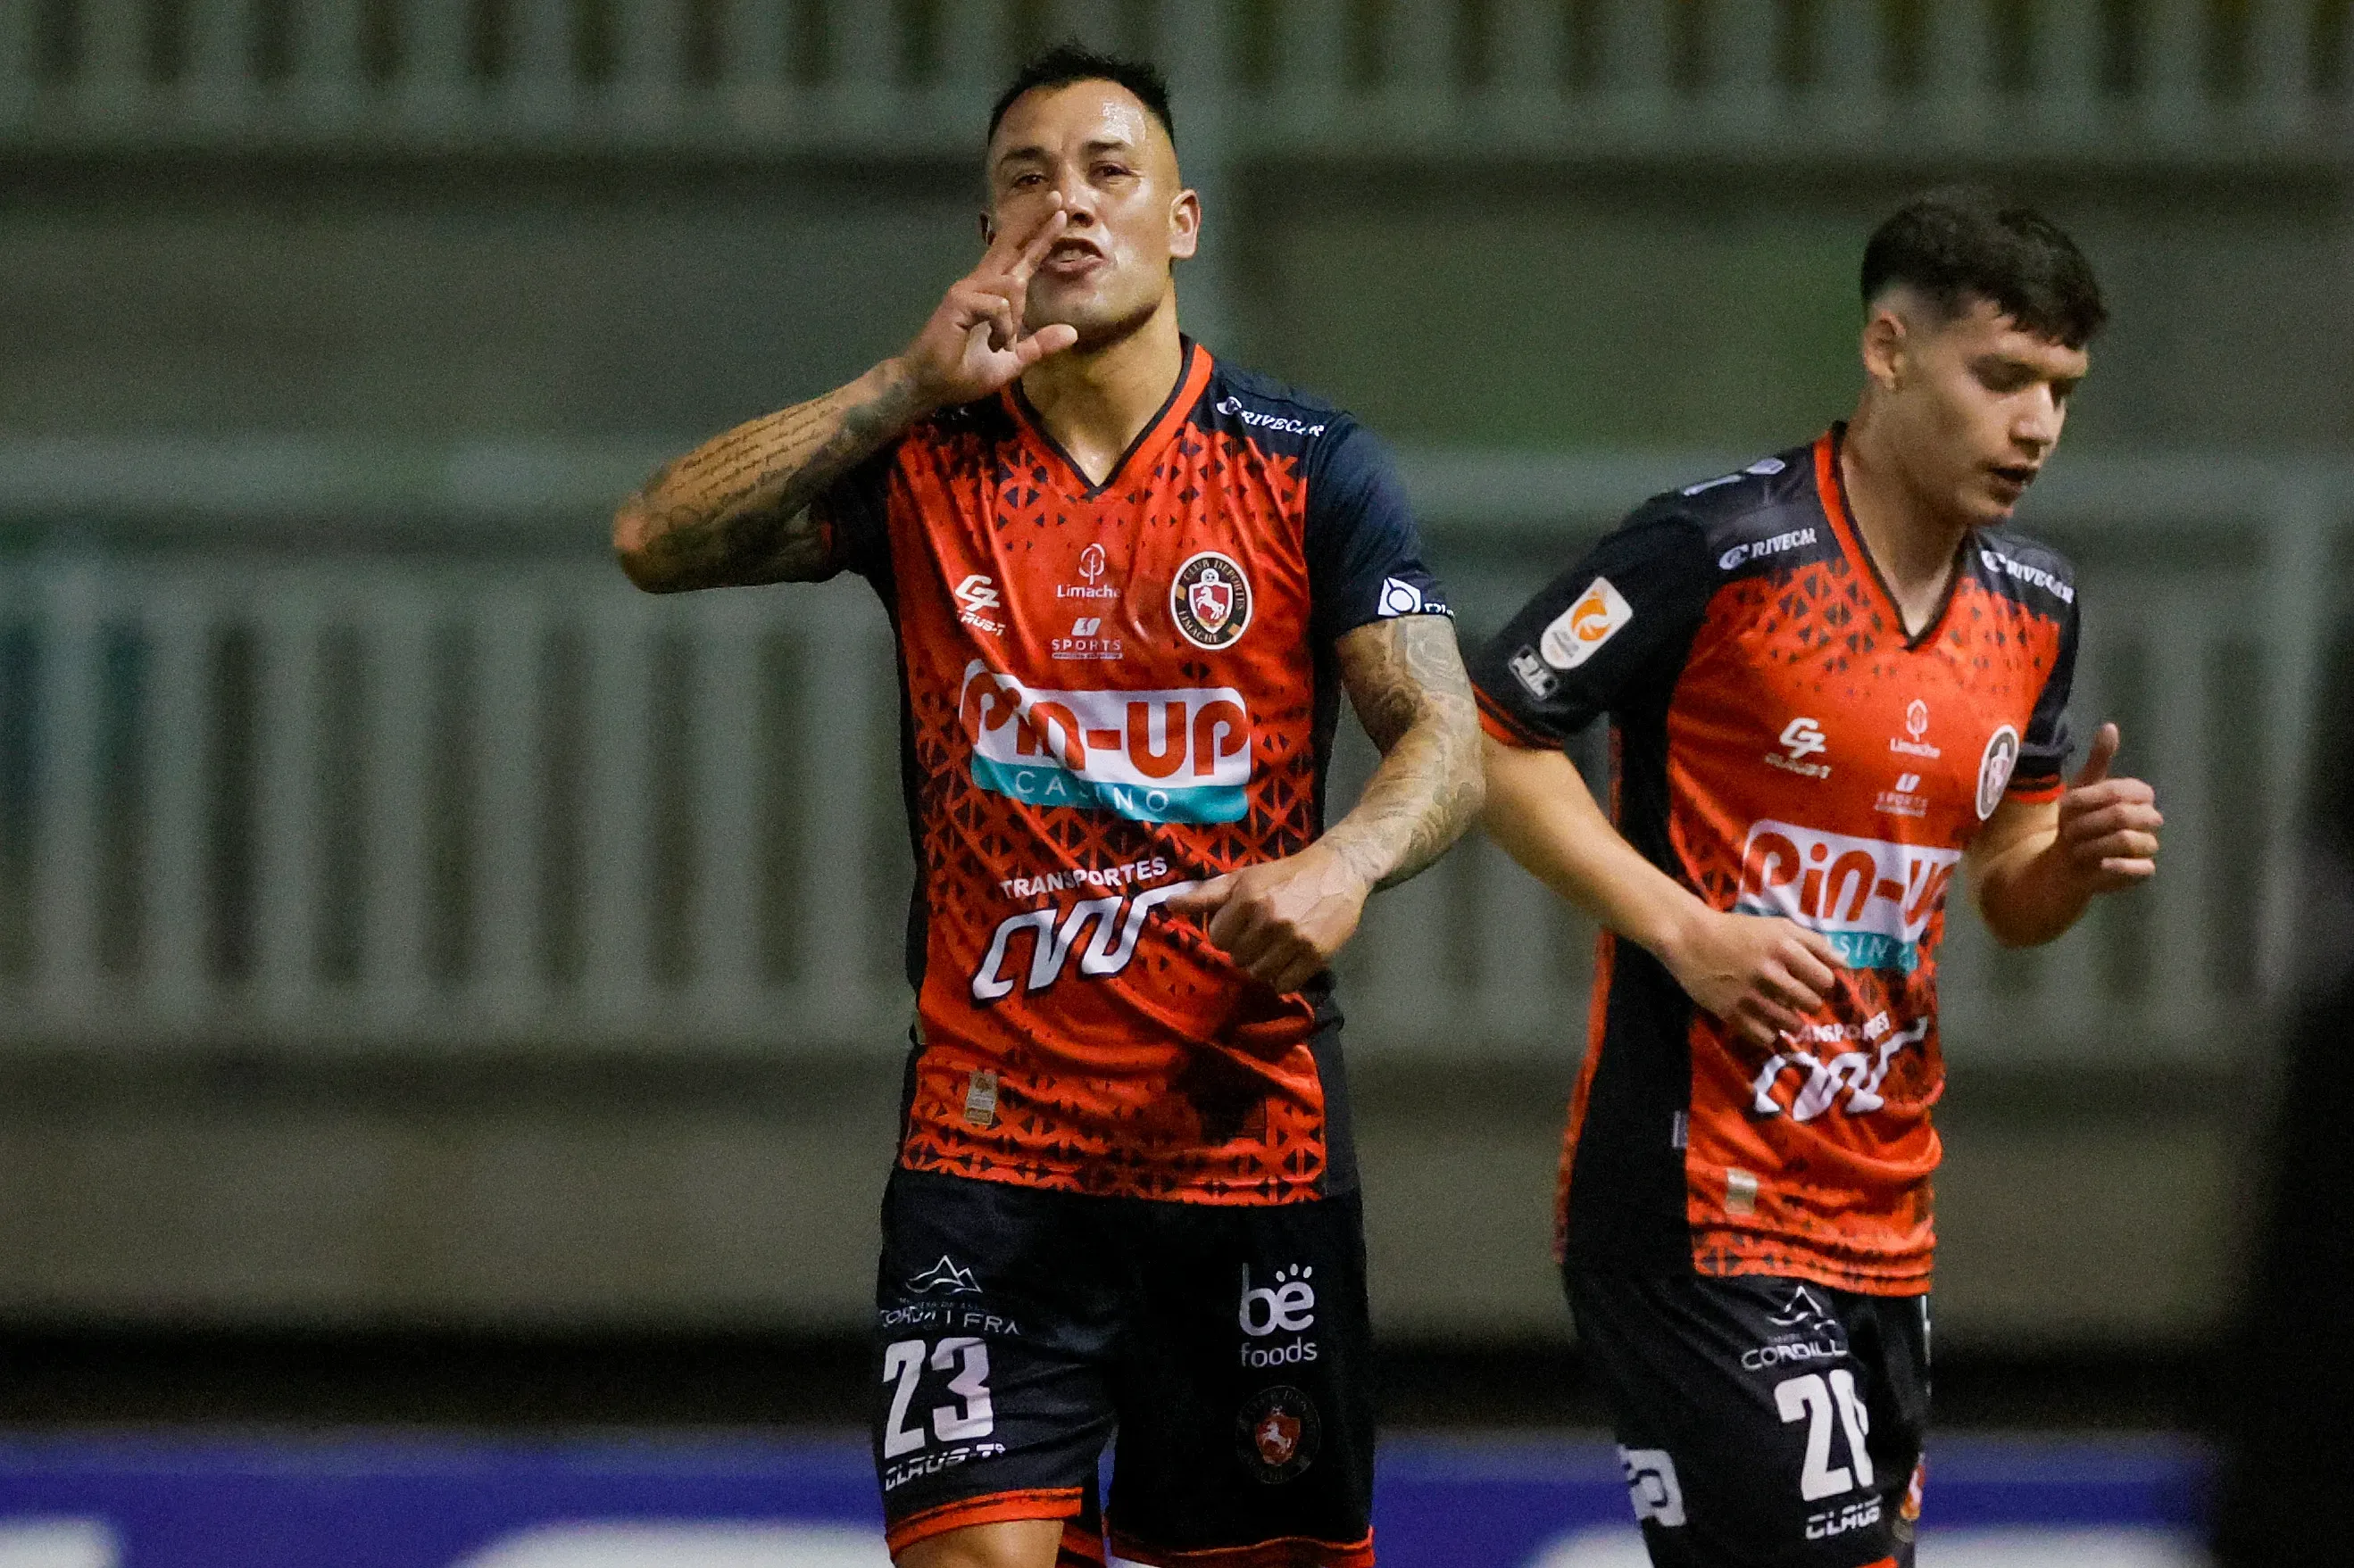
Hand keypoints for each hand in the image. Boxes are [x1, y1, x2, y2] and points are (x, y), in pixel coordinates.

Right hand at [897, 199, 1080, 411]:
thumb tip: (1073, 332)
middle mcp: (980, 284)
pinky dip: (1004, 329)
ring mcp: (968, 289)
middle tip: (1059, 198)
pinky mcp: (959, 301)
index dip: (1040, 238)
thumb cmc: (965, 372)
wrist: (930, 386)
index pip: (1021, 260)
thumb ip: (1039, 345)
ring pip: (1012, 284)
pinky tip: (995, 344)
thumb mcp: (1012, 361)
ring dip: (1016, 318)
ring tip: (1002, 344)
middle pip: (1011, 245)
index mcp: (994, 295)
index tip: (1059, 214)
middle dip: (1036, 222)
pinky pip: (999, 305)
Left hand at [1163, 845, 1372, 994]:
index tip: (1242, 924)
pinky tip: (1289, 959)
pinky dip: (1283, 977)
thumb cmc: (1285, 874)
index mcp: (1247, 899)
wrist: (1338, 871)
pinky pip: (1284, 984)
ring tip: (1275, 947)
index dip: (1227, 933)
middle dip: (1245, 949)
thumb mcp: (1243, 877)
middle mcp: (1269, 920)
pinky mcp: (1315, 955)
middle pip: (1237, 958)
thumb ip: (1206, 894)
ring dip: (1263, 965)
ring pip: (1259, 974)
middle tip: (1261, 934)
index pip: (1217, 938)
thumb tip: (1168, 904)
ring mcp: (1294, 940)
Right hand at [1657, 909, 1841, 1050]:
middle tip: (1796, 997)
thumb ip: (1814, 942)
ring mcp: (1750, 995)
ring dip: (1792, 1021)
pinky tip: (1763, 1021)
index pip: (1825, 979)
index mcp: (1784, 947)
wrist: (1690, 938)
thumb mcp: (1779, 926)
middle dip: (1809, 1002)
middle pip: (1811, 1003)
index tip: (1813, 981)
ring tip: (1781, 1011)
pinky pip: (1765, 1037)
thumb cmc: (1738, 930)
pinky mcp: (1732, 1013)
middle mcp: (1770, 972)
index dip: (1823, 983)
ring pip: (1791, 1024)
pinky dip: (1769, 1033)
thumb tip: (1846, 963)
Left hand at [2053, 722, 2160, 892]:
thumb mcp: (2083, 787)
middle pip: (2125, 815)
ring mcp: (2148, 845)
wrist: (2067, 858)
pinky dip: (2119, 867)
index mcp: (2138, 795)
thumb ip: (2099, 759)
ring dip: (2094, 845)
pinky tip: (2101, 864)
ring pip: (2129, 841)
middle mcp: (2149, 818)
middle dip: (2089, 823)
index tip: (2066, 805)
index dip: (2091, 798)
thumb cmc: (2078, 820)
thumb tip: (2110, 726)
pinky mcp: (2143, 871)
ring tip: (2077, 849)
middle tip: (2068, 831)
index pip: (2121, 790)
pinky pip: (2142, 868)